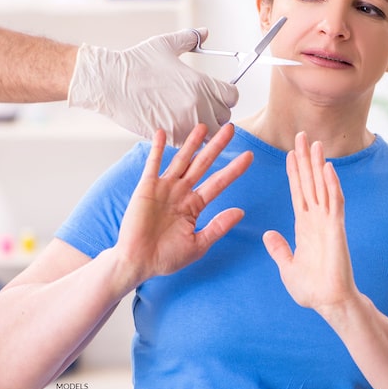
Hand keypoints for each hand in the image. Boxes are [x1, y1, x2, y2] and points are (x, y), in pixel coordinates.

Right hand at [67, 28, 238, 146]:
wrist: (109, 83)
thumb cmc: (136, 62)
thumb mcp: (165, 45)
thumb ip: (190, 39)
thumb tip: (205, 32)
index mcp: (201, 83)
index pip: (232, 97)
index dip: (226, 95)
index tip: (216, 95)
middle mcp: (198, 105)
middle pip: (224, 117)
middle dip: (217, 113)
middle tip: (202, 107)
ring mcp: (186, 123)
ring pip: (209, 133)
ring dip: (204, 127)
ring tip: (189, 118)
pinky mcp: (171, 136)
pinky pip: (190, 142)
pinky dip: (186, 136)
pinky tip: (175, 124)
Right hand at [114, 123, 252, 286]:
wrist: (138, 263)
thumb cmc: (166, 257)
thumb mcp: (198, 244)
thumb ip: (218, 226)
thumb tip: (241, 212)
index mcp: (195, 205)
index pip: (219, 182)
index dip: (234, 169)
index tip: (249, 156)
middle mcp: (181, 192)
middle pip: (204, 164)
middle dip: (217, 147)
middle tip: (231, 129)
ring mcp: (164, 188)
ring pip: (182, 160)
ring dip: (192, 143)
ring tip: (203, 126)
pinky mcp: (146, 188)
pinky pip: (153, 164)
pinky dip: (157, 149)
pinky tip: (162, 133)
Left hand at [263, 132, 359, 314]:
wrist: (328, 303)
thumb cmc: (311, 289)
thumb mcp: (287, 266)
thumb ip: (279, 249)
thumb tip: (269, 234)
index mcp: (304, 226)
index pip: (298, 192)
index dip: (294, 172)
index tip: (290, 153)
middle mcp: (316, 219)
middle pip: (309, 182)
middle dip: (305, 159)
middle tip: (302, 135)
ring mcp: (327, 222)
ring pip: (322, 186)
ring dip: (319, 165)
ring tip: (316, 143)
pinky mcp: (336, 229)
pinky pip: (334, 203)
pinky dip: (332, 185)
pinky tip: (328, 168)